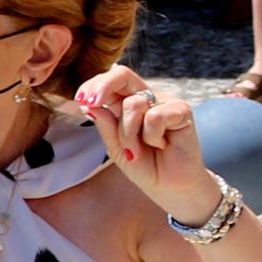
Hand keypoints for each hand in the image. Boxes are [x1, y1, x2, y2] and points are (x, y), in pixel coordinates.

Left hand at [70, 65, 216, 219]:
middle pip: (122, 75)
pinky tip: (162, 145)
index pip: (109, 82)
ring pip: (133, 104)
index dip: (93, 86)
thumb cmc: (144, 165)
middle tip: (90, 102)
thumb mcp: (116, 147)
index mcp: (127, 103)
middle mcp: (146, 97)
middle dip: (102, 86)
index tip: (80, 100)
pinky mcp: (182, 110)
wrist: (169, 187)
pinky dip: (152, 137)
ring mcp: (165, 102)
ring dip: (129, 134)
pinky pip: (155, 116)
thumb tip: (89, 104)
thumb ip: (105, 125)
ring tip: (139, 150)